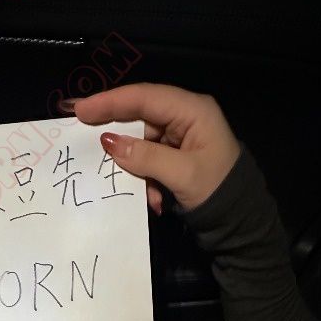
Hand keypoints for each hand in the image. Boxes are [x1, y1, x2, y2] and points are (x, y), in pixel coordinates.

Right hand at [69, 82, 240, 213]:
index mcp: (192, 111)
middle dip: (115, 133)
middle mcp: (185, 117)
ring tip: (124, 183)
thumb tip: (109, 143)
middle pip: (139, 117)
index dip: (110, 102)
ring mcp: (180, 138)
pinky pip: (149, 161)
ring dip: (133, 167)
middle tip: (81, 136)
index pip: (144, 97)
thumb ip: (145, 157)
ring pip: (141, 142)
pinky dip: (145, 179)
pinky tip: (152, 199)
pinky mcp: (176, 157)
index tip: (80, 110)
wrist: (240, 222)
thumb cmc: (217, 191)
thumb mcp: (182, 174)